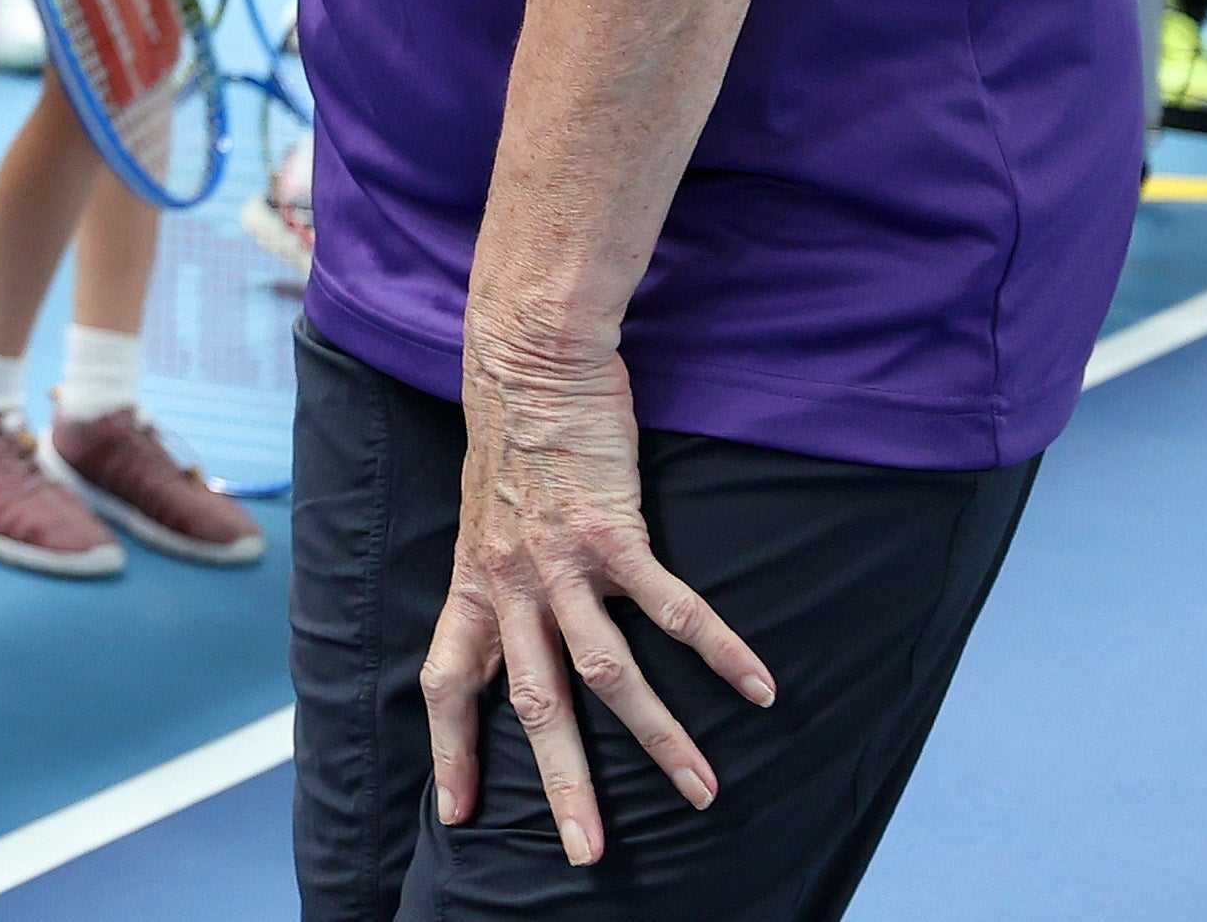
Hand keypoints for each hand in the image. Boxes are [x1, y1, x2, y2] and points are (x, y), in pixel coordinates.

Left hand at [421, 341, 774, 868]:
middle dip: (561, 785)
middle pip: (534, 704)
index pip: (448, 682)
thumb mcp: (484, 512)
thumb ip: (497, 569)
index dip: (450, 749)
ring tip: (701, 792)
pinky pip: (669, 606)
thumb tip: (510, 614)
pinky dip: (717, 650)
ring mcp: (560, 560)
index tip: (456, 813)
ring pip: (607, 674)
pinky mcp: (611, 529)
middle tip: (585, 853)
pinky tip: (759, 689)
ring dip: (658, 739)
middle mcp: (510, 582)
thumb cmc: (514, 432)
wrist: (526, 352)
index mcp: (475, 581)